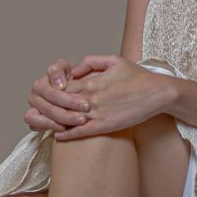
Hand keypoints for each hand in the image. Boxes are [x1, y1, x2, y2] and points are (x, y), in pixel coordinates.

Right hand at [24, 58, 91, 133]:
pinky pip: (33, 122)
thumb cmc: (87, 88)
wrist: (83, 104)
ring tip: (78, 120)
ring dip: (57, 116)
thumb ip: (89, 65)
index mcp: (53, 73)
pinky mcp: (34, 117)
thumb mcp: (92, 73)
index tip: (65, 85)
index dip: (56, 77)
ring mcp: (35, 102)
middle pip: (47, 93)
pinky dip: (48, 125)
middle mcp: (40, 87)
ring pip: (39, 105)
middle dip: (67, 102)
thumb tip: (74, 73)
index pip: (53, 71)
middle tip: (86, 107)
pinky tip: (64, 128)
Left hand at [50, 54, 167, 139]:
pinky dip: (67, 135)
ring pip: (67, 119)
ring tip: (45, 126)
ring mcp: (96, 112)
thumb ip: (91, 62)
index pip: (62, 87)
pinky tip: (59, 136)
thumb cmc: (138, 77)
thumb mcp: (114, 60)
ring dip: (54, 122)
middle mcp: (90, 97)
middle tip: (39, 112)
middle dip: (48, 108)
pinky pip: (80, 132)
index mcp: (91, 81)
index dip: (52, 92)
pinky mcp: (104, 126)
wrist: (157, 93)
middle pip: (60, 103)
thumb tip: (75, 70)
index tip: (47, 96)